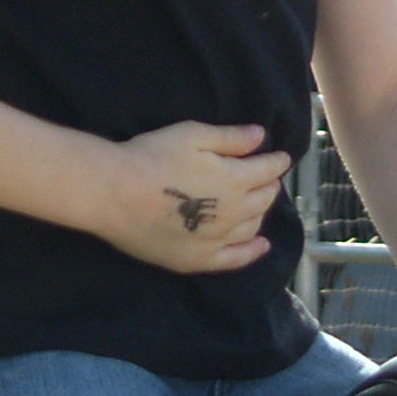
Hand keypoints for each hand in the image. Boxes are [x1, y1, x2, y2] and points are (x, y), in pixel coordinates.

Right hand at [96, 121, 289, 274]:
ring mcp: (217, 240)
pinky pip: (234, 259)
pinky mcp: (197, 260)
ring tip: (260, 203)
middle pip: (263, 199)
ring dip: (261, 213)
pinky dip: (252, 252)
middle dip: (270, 186)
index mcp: (236, 180)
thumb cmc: (151, 157)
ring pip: (252, 226)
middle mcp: (234, 213)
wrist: (115, 194)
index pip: (267, 170)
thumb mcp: (193, 135)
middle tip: (269, 178)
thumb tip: (260, 136)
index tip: (281, 157)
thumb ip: (231, 138)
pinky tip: (261, 245)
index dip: (276, 161)